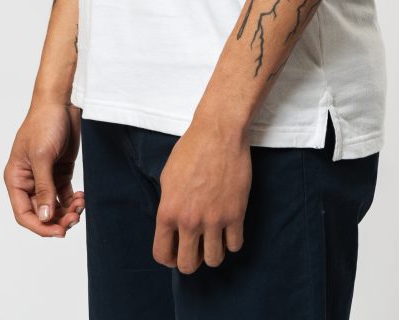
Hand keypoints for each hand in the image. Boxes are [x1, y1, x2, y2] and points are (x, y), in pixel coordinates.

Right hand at [3, 100, 85, 236]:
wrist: (61, 103)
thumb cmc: (44, 124)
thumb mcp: (43, 156)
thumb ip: (44, 187)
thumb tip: (45, 216)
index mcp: (16, 178)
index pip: (24, 213)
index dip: (39, 226)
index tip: (58, 232)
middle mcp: (29, 181)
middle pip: (41, 213)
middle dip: (57, 220)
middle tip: (74, 220)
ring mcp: (45, 177)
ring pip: (54, 207)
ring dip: (67, 212)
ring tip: (80, 206)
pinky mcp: (60, 172)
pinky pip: (64, 196)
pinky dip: (73, 201)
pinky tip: (82, 198)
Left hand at [152, 116, 251, 273]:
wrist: (218, 132)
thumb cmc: (191, 149)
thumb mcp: (168, 177)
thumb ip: (169, 205)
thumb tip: (173, 226)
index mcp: (168, 211)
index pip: (162, 254)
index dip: (168, 258)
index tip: (175, 253)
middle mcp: (189, 220)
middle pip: (188, 265)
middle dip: (191, 260)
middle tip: (196, 248)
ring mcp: (214, 219)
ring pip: (214, 260)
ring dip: (213, 253)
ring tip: (214, 238)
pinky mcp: (236, 213)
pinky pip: (235, 245)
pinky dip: (232, 241)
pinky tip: (229, 228)